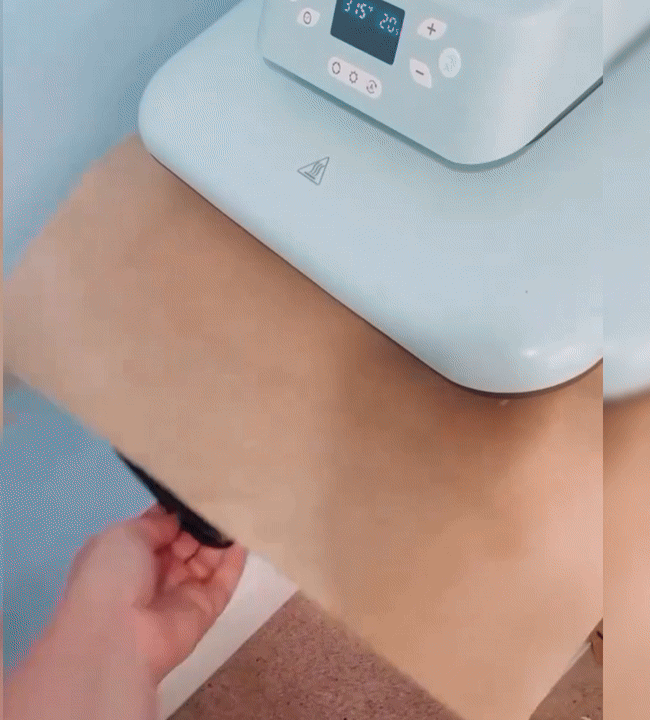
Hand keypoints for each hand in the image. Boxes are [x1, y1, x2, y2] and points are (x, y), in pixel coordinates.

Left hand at [61, 504, 246, 683]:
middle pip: (187, 542)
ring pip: (207, 560)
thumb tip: (179, 519)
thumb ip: (157, 523)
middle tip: (223, 499)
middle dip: (202, 523)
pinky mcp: (205, 610)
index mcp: (128, 554)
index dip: (178, 511)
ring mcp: (181, 593)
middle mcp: (155, 573)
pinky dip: (234, 562)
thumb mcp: (125, 535)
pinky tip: (244, 538)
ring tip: (238, 512)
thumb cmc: (111, 576)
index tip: (200, 489)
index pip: (160, 527)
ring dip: (220, 539)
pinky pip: (223, 582)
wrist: (116, 637)